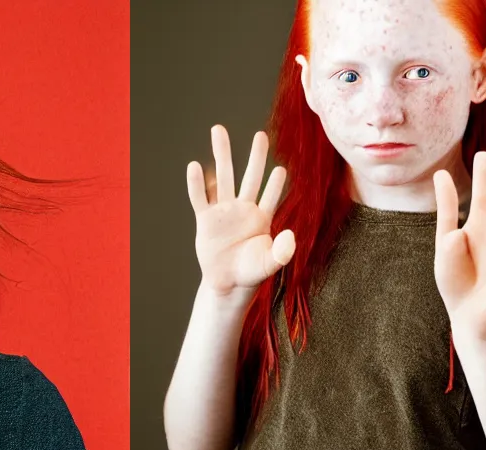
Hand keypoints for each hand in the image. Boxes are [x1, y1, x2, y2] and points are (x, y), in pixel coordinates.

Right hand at [187, 127, 295, 297]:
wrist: (227, 283)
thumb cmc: (251, 272)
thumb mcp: (269, 264)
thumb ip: (282, 252)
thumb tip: (290, 236)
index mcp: (261, 218)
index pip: (270, 196)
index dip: (275, 185)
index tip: (280, 170)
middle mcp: (243, 209)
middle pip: (250, 177)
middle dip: (255, 157)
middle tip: (261, 135)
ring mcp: (224, 211)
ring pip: (224, 177)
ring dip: (222, 154)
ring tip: (218, 130)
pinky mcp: (206, 219)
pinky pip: (200, 197)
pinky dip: (196, 183)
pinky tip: (195, 167)